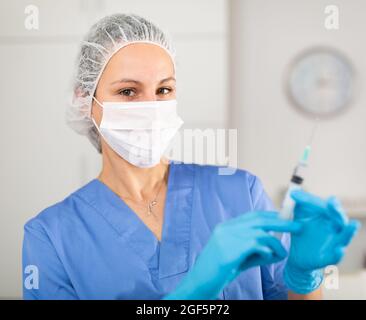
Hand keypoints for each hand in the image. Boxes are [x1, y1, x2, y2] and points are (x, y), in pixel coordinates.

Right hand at [164, 211, 300, 299]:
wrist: (199, 283)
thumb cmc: (219, 271)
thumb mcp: (237, 256)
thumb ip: (254, 249)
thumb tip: (276, 247)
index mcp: (226, 227)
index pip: (252, 215)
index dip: (271, 215)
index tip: (286, 218)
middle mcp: (226, 229)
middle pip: (259, 219)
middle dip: (281, 222)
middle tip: (298, 226)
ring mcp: (226, 238)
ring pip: (260, 232)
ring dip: (276, 243)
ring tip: (282, 253)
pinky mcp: (228, 251)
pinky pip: (255, 245)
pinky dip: (267, 251)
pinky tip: (269, 258)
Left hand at [284, 190, 360, 293]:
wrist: (293, 254)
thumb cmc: (299, 231)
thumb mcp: (297, 216)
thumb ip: (299, 205)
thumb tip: (294, 192)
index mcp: (328, 216)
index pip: (328, 206)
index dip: (321, 202)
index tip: (318, 199)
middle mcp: (334, 229)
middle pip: (340, 219)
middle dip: (338, 212)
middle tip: (332, 203)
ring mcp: (334, 244)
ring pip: (344, 238)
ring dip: (349, 232)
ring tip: (354, 224)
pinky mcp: (327, 259)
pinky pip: (335, 257)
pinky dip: (337, 254)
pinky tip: (339, 250)